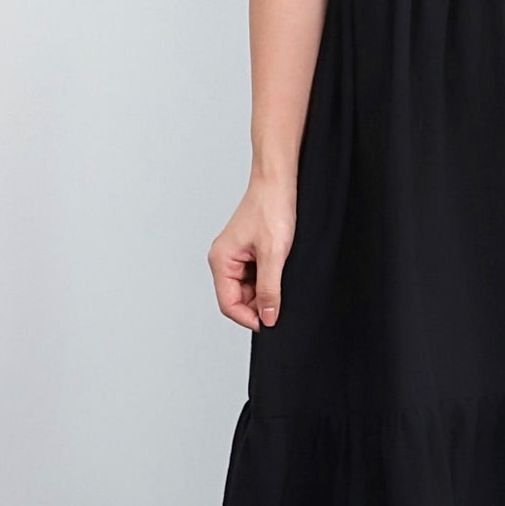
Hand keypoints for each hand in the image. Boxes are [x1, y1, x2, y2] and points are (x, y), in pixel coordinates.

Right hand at [210, 173, 296, 329]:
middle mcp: (224, 260)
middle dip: (259, 305)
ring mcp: (236, 256)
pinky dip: (269, 279)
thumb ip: (270, 289)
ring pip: (249, 288)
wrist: (279, 181)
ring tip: (283, 279)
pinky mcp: (249, 251)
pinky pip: (256, 276)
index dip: (250, 318)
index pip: (228, 304)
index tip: (271, 323)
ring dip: (266, 291)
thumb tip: (268, 317)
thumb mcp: (274, 254)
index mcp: (221, 261)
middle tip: (283, 302)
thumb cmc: (271, 208)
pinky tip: (282, 271)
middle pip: (238, 299)